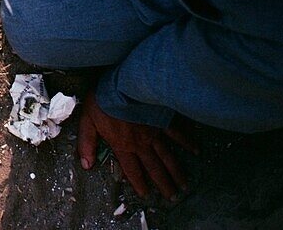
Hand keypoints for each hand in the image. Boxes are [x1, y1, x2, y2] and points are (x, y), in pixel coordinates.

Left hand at [77, 89, 196, 199]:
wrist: (123, 84)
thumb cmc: (103, 101)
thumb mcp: (87, 121)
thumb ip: (87, 143)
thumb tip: (86, 165)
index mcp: (122, 145)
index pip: (131, 170)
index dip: (139, 184)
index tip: (147, 195)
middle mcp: (141, 143)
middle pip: (153, 168)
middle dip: (163, 184)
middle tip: (172, 198)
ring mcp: (154, 132)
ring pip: (167, 156)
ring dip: (176, 172)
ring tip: (184, 185)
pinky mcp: (162, 120)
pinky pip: (177, 134)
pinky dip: (187, 142)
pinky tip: (196, 151)